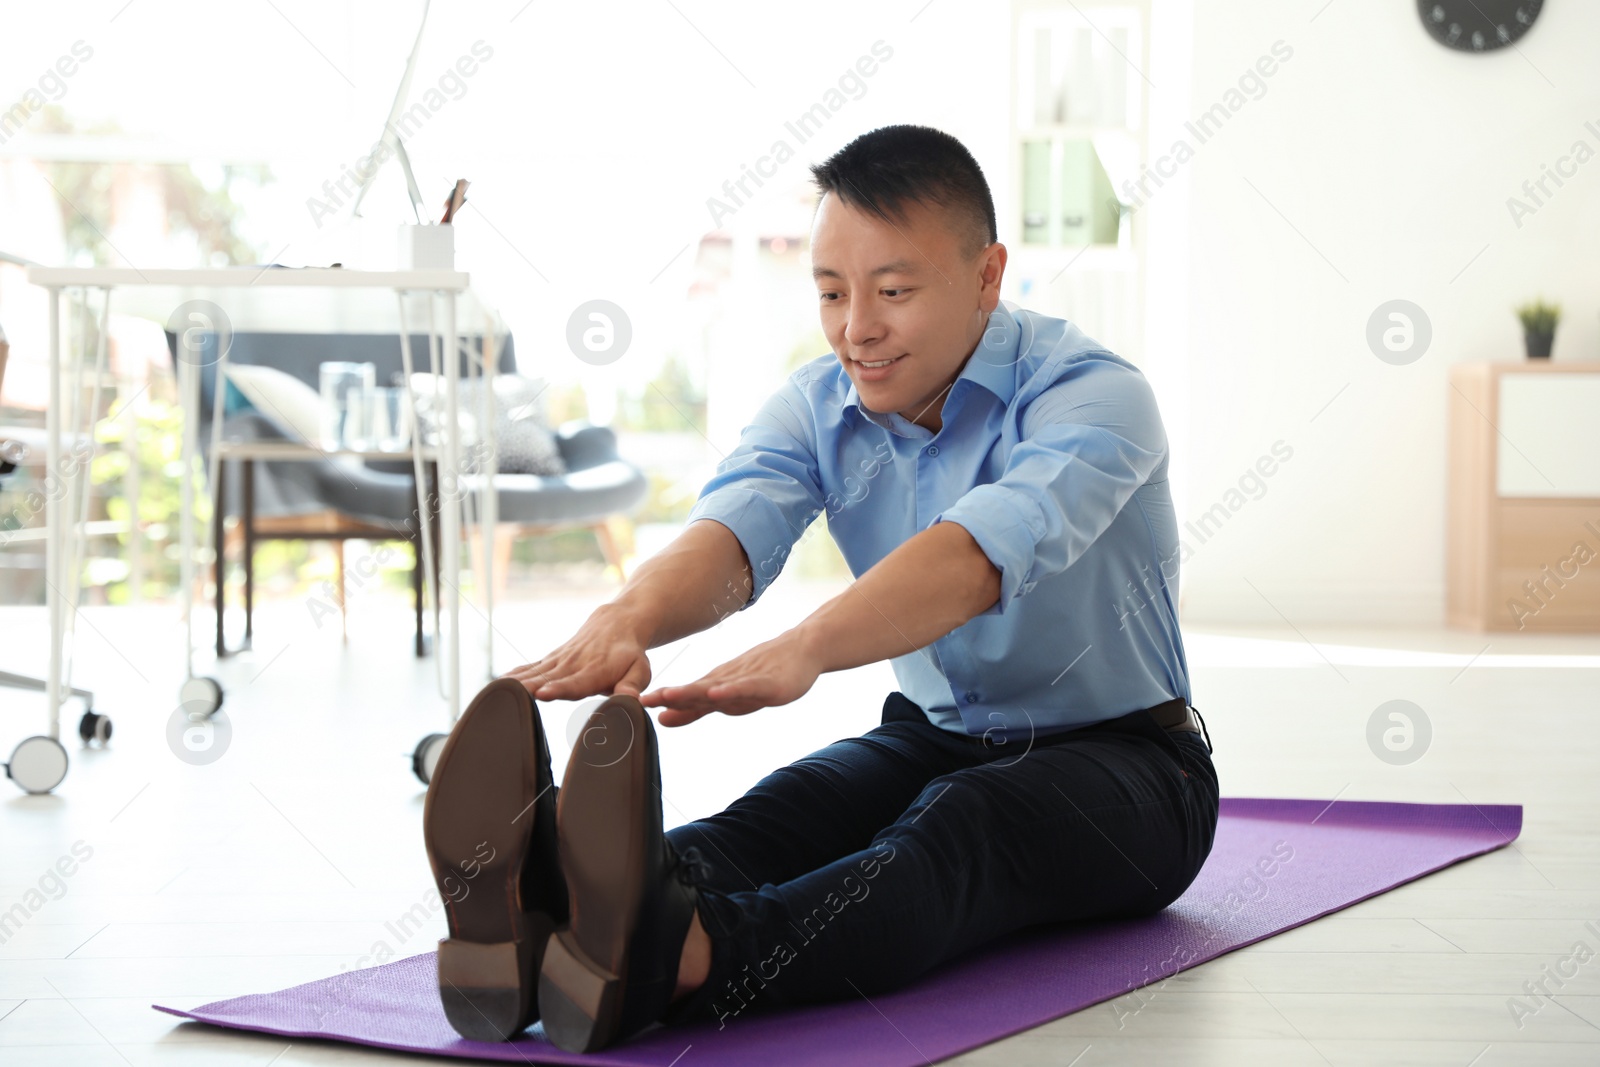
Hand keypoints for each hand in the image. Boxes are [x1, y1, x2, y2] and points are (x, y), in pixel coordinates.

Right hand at [503, 605, 652, 700]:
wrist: (617, 623)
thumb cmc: (630, 654)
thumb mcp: (640, 670)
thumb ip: (632, 686)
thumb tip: (630, 701)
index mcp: (594, 671)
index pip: (575, 682)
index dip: (559, 688)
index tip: (543, 693)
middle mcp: (573, 665)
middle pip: (547, 678)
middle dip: (528, 688)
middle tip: (509, 697)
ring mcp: (559, 661)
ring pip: (534, 672)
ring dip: (515, 683)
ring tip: (495, 692)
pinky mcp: (552, 659)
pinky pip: (530, 667)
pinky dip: (515, 675)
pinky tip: (498, 684)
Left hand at [640, 631, 821, 726]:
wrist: (801, 650)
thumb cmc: (761, 673)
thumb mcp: (724, 694)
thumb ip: (695, 709)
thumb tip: (661, 719)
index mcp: (714, 686)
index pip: (682, 696)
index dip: (658, 701)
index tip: (629, 705)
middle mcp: (725, 682)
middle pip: (694, 692)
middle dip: (667, 697)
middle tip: (641, 701)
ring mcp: (747, 682)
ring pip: (715, 688)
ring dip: (691, 692)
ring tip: (668, 695)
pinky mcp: (769, 684)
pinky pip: (748, 688)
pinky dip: (731, 691)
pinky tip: (717, 693)